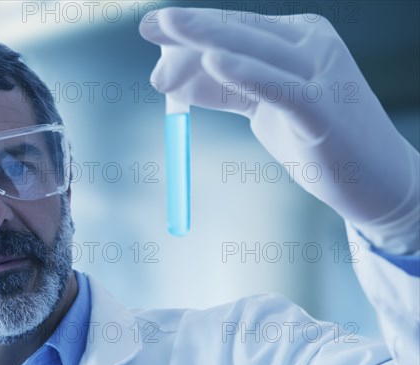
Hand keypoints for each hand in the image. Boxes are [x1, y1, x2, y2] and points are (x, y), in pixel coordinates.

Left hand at [140, 7, 418, 250]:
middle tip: (148, 26)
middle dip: (190, 29)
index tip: (151, 28)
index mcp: (297, 40)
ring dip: (204, 41)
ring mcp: (322, 73)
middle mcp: (312, 45)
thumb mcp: (261, 109)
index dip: (192, 28)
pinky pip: (279, 87)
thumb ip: (222, 90)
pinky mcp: (324, 108)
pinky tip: (213, 60)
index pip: (235, 28)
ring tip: (164, 35)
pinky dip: (246, 72)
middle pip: (240, 31)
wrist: (374, 180)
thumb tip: (171, 80)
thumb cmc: (316, 139)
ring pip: (255, 49)